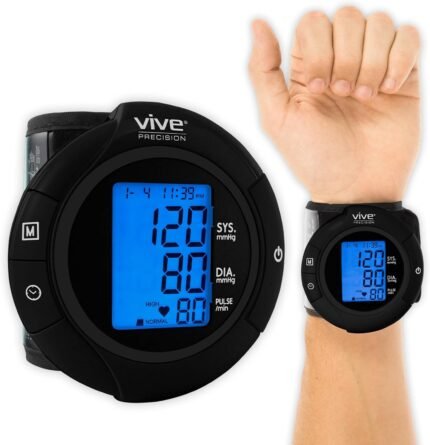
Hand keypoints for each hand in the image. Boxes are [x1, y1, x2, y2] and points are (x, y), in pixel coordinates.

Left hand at [249, 7, 420, 202]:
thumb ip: (264, 70)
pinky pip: (408, 37)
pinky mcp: (402, 77)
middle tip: (342, 94)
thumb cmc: (316, 159)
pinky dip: (399, 59)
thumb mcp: (277, 118)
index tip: (319, 88)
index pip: (312, 22)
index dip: (318, 48)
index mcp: (308, 69)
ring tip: (365, 97)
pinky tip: (388, 89)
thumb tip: (258, 25)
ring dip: (371, 61)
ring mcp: (372, 67)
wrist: (357, 187)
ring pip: (378, 23)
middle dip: (345, 57)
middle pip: (347, 16)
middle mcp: (340, 62)